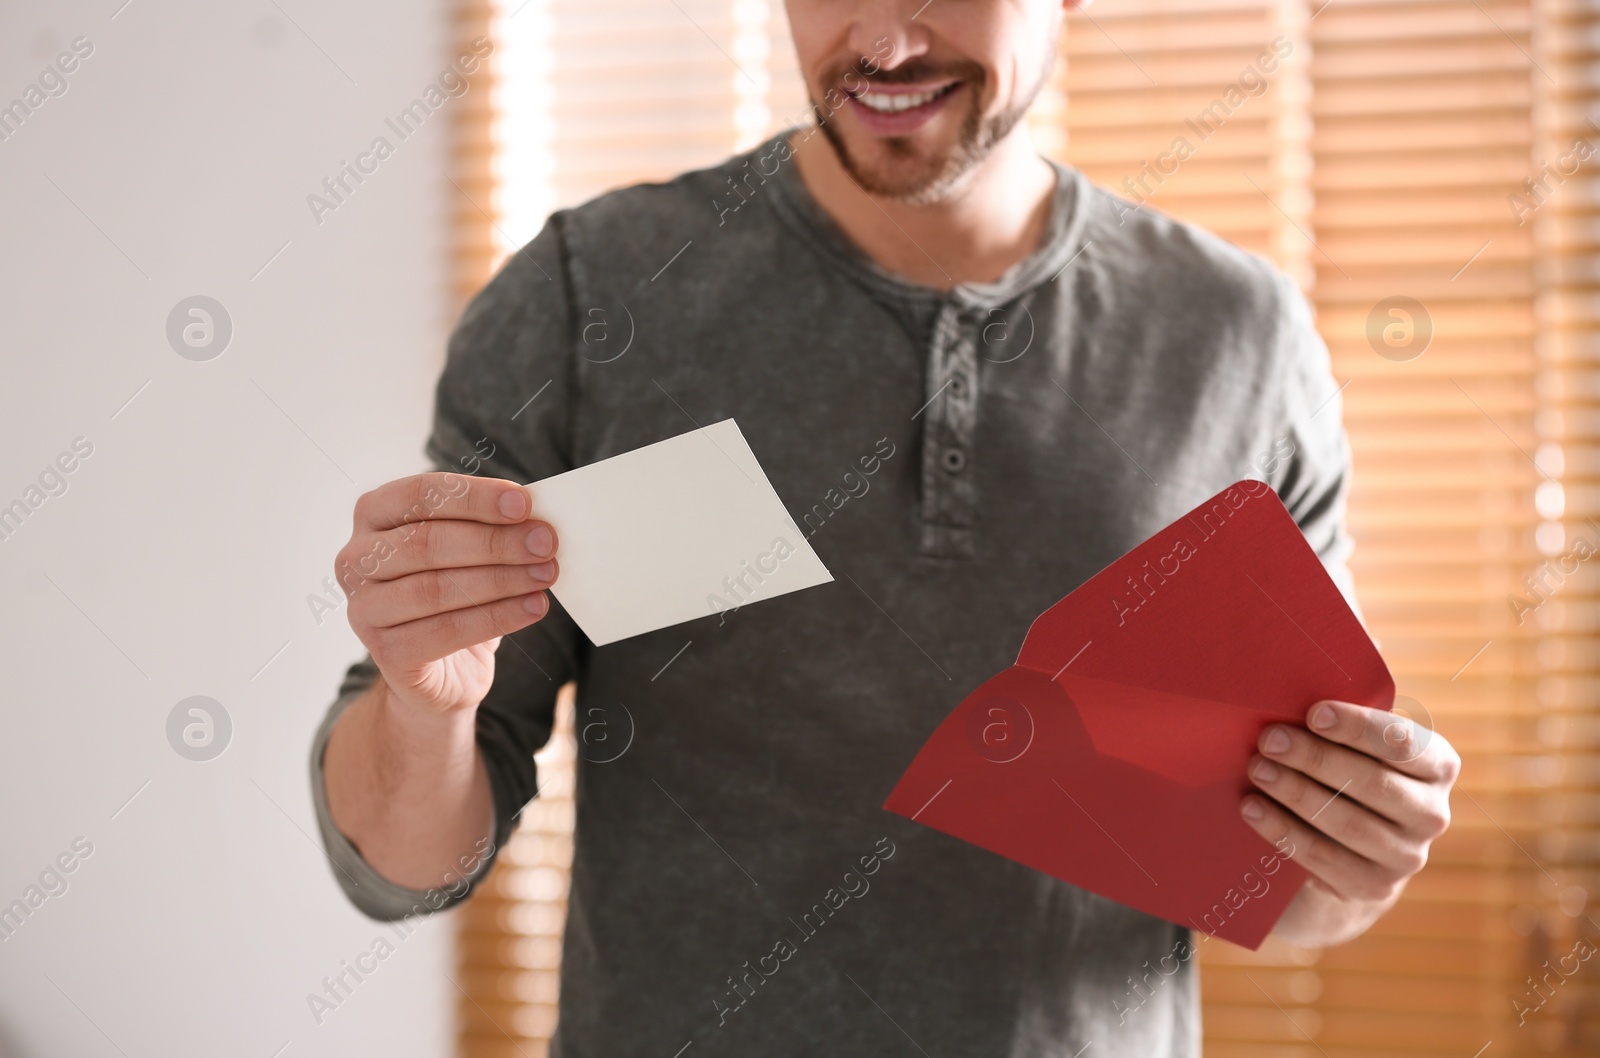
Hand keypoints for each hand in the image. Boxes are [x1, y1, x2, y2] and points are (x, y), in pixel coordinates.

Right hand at [335, 472, 558, 717]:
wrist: (443, 669)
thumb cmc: (456, 593)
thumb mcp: (469, 549)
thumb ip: (491, 526)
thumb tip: (535, 518)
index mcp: (373, 515)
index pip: (420, 496)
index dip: (474, 498)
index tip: (524, 504)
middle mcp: (357, 559)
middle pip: (427, 542)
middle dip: (495, 541)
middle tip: (546, 543)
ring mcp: (364, 608)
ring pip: (435, 588)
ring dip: (501, 579)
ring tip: (546, 574)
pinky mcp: (385, 653)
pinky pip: (446, 631)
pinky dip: (498, 617)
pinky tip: (535, 607)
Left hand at [1239, 699, 1459, 946]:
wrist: (1345, 851)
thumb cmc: (1344, 768)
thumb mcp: (1352, 734)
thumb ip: (1353, 689)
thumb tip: (1357, 630)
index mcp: (1436, 763)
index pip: (1404, 744)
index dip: (1358, 727)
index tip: (1312, 713)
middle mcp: (1432, 812)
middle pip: (1373, 784)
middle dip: (1315, 759)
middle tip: (1268, 739)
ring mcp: (1406, 856)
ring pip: (1348, 823)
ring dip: (1295, 794)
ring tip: (1256, 770)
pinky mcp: (1372, 887)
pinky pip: (1325, 860)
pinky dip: (1283, 832)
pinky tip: (1251, 809)